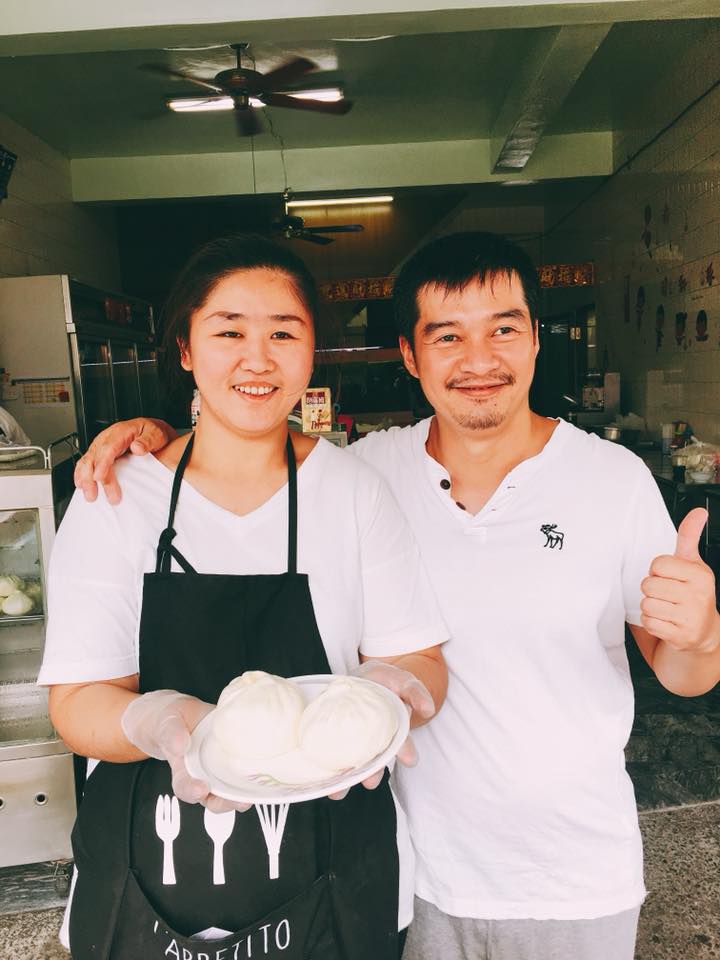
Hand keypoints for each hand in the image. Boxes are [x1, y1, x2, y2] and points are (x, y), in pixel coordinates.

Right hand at [74, 418, 175, 504]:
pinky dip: (81, 474)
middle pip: (95, 457)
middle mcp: (108, 437)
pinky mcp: (99, 452)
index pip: (108, 448)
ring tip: (89, 495)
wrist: (150, 431)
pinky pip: (86, 462)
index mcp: (121, 432)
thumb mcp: (155, 434)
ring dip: (85, 479)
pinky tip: (81, 485)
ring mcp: (101, 444)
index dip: (102, 463)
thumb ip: (147, 441)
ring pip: (87, 460)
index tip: (99, 477)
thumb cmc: (152, 433)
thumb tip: (137, 448)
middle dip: (91, 477)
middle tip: (94, 494)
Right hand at [121, 690, 249, 813]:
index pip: (185, 787)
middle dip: (226, 802)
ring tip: (254, 793)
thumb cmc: (173, 722)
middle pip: (213, 798)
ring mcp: (221, 769)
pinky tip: (265, 771)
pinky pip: (244, 772)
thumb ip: (171, 733)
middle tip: (238, 801)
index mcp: (182, 770)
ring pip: (232, 790)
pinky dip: (254, 776)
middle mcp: (203, 775)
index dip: (193, 791)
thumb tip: (180, 744)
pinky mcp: (236, 758)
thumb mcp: (167, 722)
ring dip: (243, 794)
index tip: (201, 789)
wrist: (186, 714)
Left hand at [328, 660, 434, 798]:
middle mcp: (376, 741)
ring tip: (338, 792)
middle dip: (373, 774)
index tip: (410, 759)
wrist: (364, 675)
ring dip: (346, 780)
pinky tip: (320, 778)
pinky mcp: (336, 738)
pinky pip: (331, 755)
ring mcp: (355, 741)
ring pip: (352, 765)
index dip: (405, 751)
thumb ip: (416, 692)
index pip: (401, 743)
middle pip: (375, 762)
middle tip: (370, 782)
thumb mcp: (403, 681)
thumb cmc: (386, 681)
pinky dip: (326, 770)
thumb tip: (428, 709)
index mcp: (394, 731)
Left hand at [641, 508, 719, 654]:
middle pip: (649, 585)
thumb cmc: (692, 593)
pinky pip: (648, 623)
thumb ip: (689, 537)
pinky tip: (666, 622)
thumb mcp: (692, 563)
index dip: (657, 570)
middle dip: (652, 589)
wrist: (704, 632)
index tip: (669, 577)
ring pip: (647, 604)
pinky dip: (651, 623)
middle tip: (666, 595)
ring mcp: (691, 618)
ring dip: (650, 607)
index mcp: (700, 575)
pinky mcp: (681, 637)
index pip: (658, 564)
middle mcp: (698, 596)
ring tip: (666, 608)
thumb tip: (698, 512)